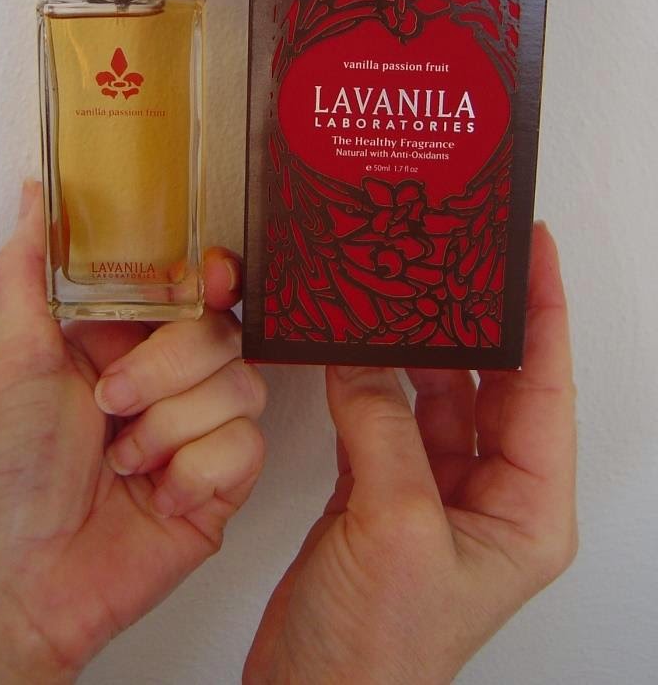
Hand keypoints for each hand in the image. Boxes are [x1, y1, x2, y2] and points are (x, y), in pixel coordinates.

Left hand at [0, 181, 265, 682]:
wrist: (23, 577)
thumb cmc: (7, 471)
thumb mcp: (12, 358)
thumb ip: (27, 270)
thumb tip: (34, 196)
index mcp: (126, 344)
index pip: (193, 290)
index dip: (213, 277)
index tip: (211, 277)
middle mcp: (169, 382)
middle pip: (224, 332)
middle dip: (164, 369)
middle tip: (110, 404)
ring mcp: (199, 431)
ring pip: (243, 386)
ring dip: (172, 428)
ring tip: (124, 461)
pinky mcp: (223, 481)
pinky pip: (248, 447)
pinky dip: (194, 471)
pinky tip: (157, 495)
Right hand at [245, 223, 575, 684]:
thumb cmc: (377, 653)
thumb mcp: (396, 528)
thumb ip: (383, 430)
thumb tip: (362, 359)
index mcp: (526, 511)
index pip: (546, 389)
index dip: (545, 314)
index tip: (534, 254)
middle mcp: (488, 498)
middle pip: (494, 386)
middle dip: (477, 324)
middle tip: (460, 262)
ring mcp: (432, 494)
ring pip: (433, 398)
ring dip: (413, 351)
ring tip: (401, 296)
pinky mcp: (380, 495)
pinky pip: (385, 419)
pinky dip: (367, 384)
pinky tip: (354, 353)